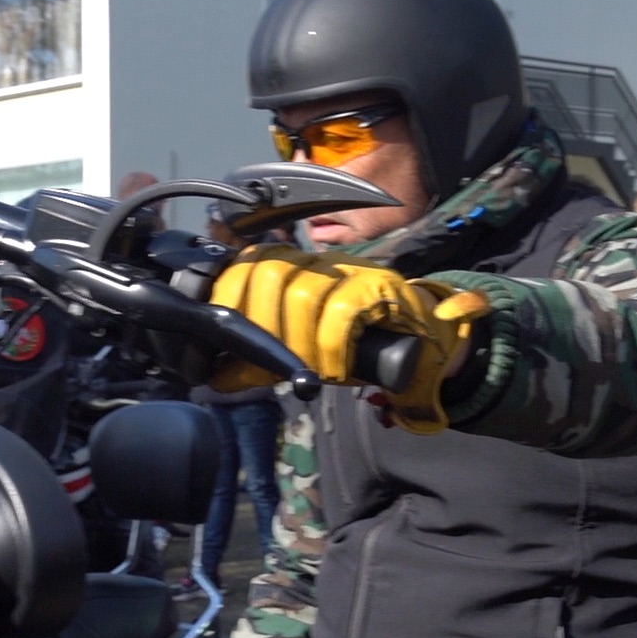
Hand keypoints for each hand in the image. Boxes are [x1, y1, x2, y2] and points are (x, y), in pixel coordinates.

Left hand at [209, 244, 490, 433]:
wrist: (421, 351)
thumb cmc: (357, 349)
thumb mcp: (299, 354)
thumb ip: (261, 359)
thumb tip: (215, 375)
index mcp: (294, 270)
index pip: (247, 264)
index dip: (230, 296)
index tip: (224, 337)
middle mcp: (320, 262)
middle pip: (270, 274)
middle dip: (263, 326)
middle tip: (276, 363)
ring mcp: (351, 270)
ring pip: (302, 292)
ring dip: (299, 342)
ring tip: (311, 370)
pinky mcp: (381, 286)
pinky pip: (342, 310)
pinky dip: (331, 345)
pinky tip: (335, 367)